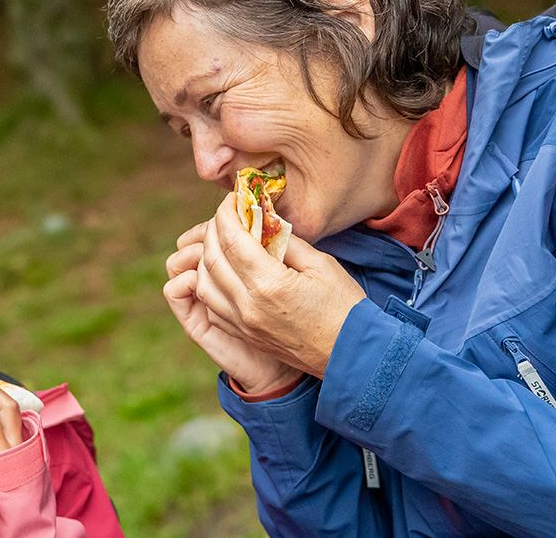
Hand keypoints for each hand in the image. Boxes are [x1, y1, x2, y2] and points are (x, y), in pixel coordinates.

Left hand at [195, 193, 367, 376]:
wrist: (351, 356)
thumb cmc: (344, 307)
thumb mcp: (322, 264)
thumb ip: (288, 241)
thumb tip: (265, 220)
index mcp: (269, 284)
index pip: (232, 239)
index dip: (227, 214)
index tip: (231, 198)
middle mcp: (248, 305)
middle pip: (211, 259)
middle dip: (213, 230)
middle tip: (225, 215)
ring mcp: (243, 324)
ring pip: (204, 284)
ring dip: (206, 258)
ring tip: (221, 241)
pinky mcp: (244, 335)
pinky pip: (212, 307)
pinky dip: (209, 284)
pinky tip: (223, 271)